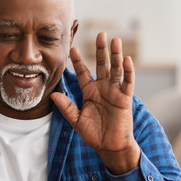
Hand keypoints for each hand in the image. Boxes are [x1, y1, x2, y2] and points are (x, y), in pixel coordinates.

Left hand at [51, 32, 139, 174]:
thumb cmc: (93, 134)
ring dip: (116, 55)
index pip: (83, 72)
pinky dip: (128, 72)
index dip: (78, 61)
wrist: (109, 146)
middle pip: (102, 65)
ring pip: (116, 70)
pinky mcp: (125, 99)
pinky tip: (126, 59)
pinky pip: (127, 83)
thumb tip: (53, 94)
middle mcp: (103, 88)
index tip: (72, 48)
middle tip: (100, 34)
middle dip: (100, 50)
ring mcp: (115, 92)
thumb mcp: (76, 120)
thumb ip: (66, 107)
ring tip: (115, 40)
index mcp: (90, 92)